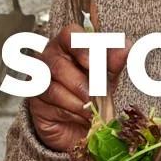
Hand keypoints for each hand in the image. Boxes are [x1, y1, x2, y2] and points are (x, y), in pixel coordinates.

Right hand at [26, 24, 130, 152]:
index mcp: (68, 45)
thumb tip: (125, 47)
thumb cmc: (93, 94)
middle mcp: (49, 59)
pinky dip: (70, 111)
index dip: (82, 47)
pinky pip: (51, 105)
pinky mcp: (35, 103)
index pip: (69, 35)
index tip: (95, 63)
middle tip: (100, 94)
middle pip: (58, 64)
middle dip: (83, 82)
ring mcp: (38, 81)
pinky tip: (81, 114)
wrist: (83, 125)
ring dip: (78, 100)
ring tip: (93, 108)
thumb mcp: (108, 76)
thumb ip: (114, 62)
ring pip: (53, 87)